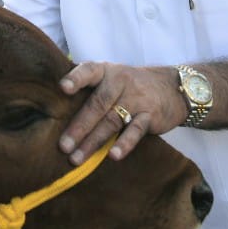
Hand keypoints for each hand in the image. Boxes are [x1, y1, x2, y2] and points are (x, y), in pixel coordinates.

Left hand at [58, 62, 186, 163]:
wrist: (174, 87)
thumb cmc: (130, 85)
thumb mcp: (111, 77)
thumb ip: (89, 89)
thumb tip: (54, 110)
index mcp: (106, 71)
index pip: (89, 71)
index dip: (76, 78)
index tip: (63, 88)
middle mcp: (120, 82)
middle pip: (97, 105)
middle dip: (79, 127)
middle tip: (63, 146)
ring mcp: (136, 99)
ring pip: (112, 121)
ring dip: (93, 141)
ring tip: (77, 158)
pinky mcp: (150, 115)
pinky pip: (136, 130)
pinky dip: (124, 143)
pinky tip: (113, 156)